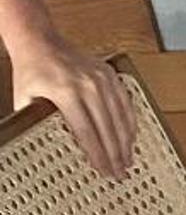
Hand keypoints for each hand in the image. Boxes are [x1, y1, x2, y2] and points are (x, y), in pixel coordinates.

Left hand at [9, 35, 137, 178]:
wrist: (39, 41)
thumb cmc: (31, 71)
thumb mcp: (25, 101)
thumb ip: (37, 125)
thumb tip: (47, 150)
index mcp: (66, 92)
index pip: (87, 132)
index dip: (97, 155)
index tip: (103, 171)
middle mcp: (88, 85)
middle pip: (107, 129)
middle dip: (115, 155)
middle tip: (120, 174)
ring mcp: (102, 79)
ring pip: (120, 118)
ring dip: (126, 142)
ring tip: (128, 161)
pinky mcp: (110, 75)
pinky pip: (125, 103)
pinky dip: (130, 123)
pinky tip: (131, 138)